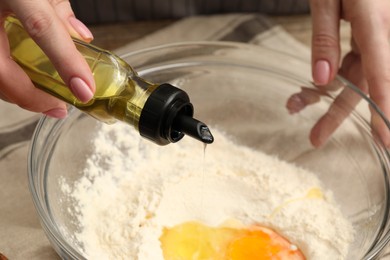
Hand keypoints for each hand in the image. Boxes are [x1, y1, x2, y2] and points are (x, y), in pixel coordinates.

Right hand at [0, 0, 94, 117]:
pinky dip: (4, 79)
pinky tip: (20, 81)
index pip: (40, 26)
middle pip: (1, 69)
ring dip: (16, 92)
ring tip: (43, 100)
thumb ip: (56, 5)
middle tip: (57, 108)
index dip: (65, 61)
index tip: (85, 90)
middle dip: (31, 97)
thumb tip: (79, 34)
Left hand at [289, 0, 389, 146]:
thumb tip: (321, 79)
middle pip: (366, 81)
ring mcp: (379, 32)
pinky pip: (352, 60)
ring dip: (327, 94)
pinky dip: (330, 73)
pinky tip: (308, 86)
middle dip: (338, 112)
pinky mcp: (369, 32)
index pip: (382, 73)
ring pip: (357, 74)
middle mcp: (383, 31)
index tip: (387, 138)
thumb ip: (324, 38)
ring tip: (296, 106)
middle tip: (316, 138)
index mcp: (375, 20)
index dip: (385, 107)